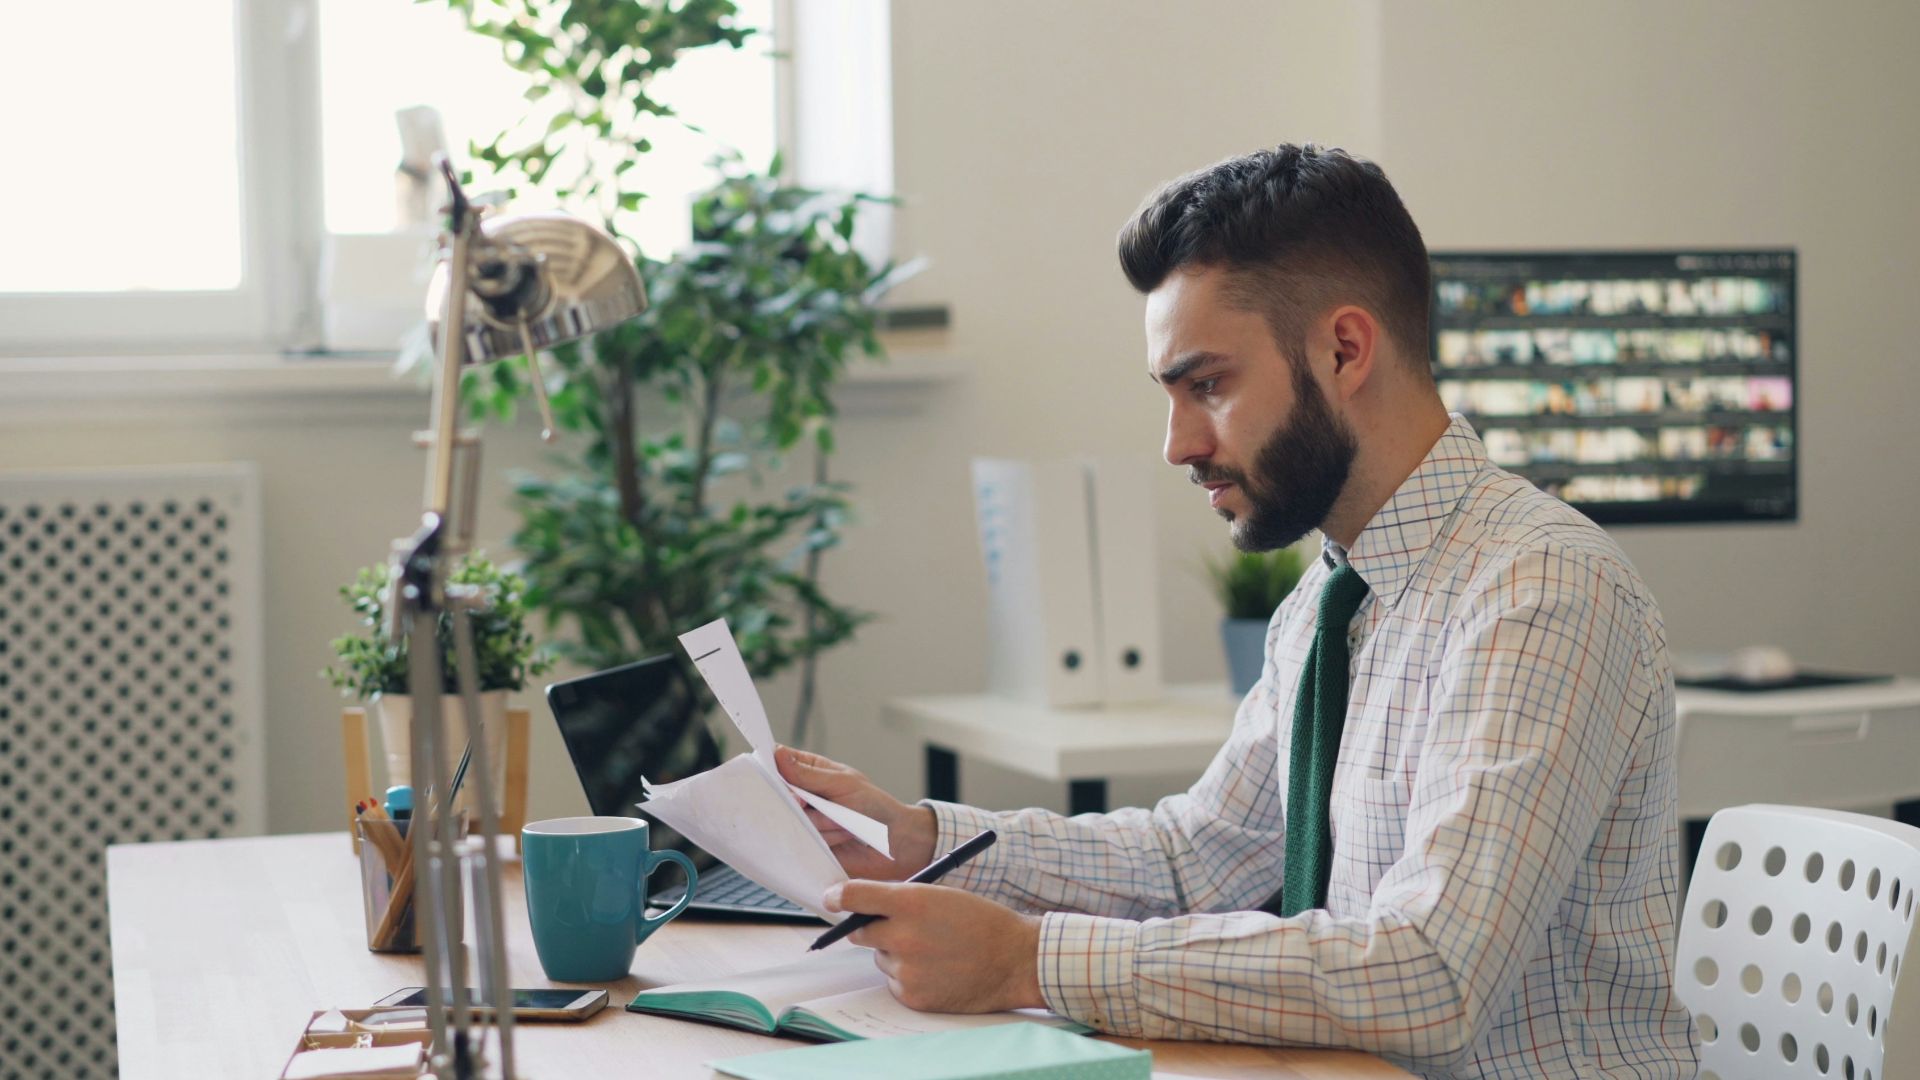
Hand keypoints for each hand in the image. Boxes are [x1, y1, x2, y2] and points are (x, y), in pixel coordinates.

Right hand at [775, 745, 936, 880]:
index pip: (779, 762)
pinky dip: (824, 839)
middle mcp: (804, 796)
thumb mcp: (843, 783)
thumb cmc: (874, 806)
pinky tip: (842, 837)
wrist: (895, 843)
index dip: (770, 767)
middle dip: (798, 801)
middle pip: (778, 795)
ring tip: (843, 822)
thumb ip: (809, 774)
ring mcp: (805, 821)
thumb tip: (778, 755)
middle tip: (812, 803)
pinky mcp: (808, 845)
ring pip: (791, 820)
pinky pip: (801, 842)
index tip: (771, 773)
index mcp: (811, 771)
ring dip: (821, 823)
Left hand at [826, 881, 1043, 1013]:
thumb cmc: (982, 922)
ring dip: (896, 953)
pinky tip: (938, 970)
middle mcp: (903, 936)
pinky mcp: (912, 996)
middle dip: (871, 927)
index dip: (838, 896)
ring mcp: (907, 969)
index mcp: (912, 902)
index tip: (831, 898)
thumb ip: (902, 899)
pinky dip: (910, 976)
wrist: (1015, 960)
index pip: (855, 896)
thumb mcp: (942, 895)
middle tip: (894, 926)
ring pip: (881, 958)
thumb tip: (865, 906)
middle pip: (860, 931)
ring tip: (935, 950)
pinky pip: (895, 982)